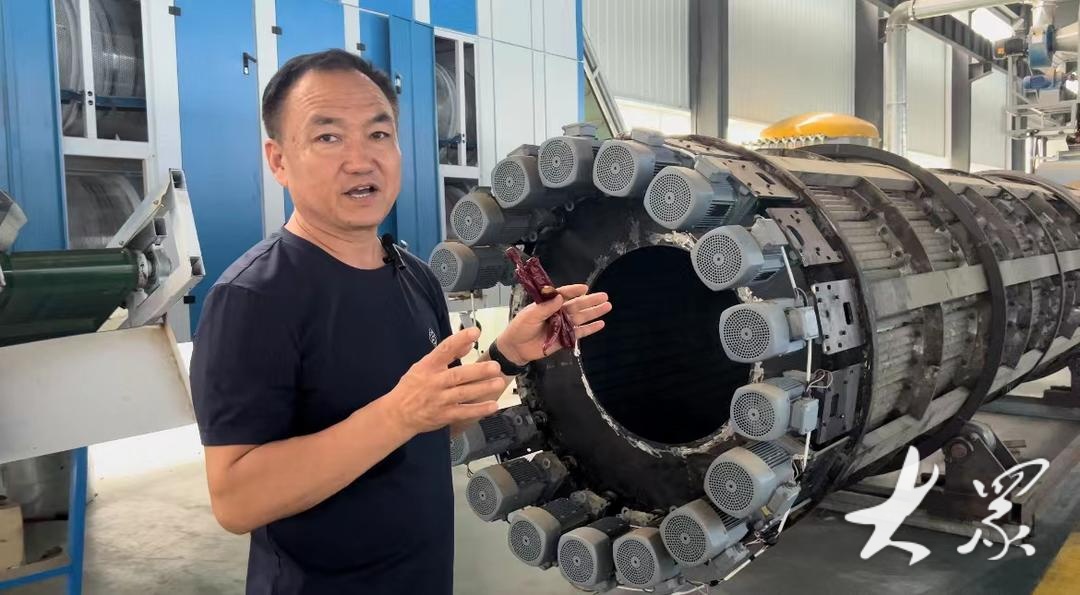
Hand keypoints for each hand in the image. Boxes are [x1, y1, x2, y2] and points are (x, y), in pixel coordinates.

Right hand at [385, 327, 509, 435]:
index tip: (475, 332)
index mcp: (428, 367)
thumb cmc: (412, 387)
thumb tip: (469, 343)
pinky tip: (493, 405)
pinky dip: (479, 410)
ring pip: (464, 393)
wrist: (398, 414)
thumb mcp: (424, 366)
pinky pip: (464, 412)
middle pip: (458, 375)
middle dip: (478, 371)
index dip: (460, 340)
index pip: (445, 350)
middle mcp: (435, 382)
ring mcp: (440, 400)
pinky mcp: (444, 415)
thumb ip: (448, 355)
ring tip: (499, 383)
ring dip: (483, 388)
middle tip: (495, 366)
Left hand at [498, 284, 611, 364]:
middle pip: (577, 305)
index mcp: (549, 304)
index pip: (563, 294)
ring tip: (607, 306)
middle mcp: (558, 312)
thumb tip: (559, 297)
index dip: (574, 291)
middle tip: (604, 296)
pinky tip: (601, 324)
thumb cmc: (520, 328)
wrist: (516, 348)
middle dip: (590, 301)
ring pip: (581, 317)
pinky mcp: (565, 338)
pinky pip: (580, 333)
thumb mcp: (530, 315)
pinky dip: (590, 329)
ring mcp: (563, 325)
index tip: (585, 288)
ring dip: (594, 312)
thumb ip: (545, 308)